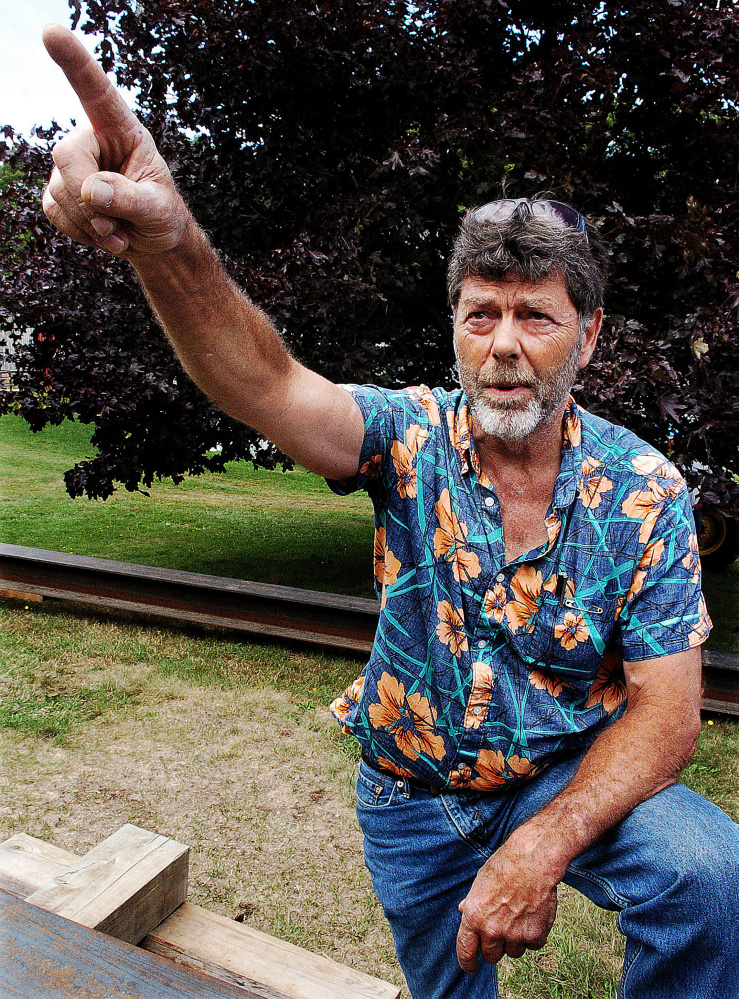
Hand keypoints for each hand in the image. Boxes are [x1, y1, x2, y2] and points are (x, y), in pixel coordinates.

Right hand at [41, 24, 189, 257]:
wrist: (153, 241)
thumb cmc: (163, 216)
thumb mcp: (159, 210)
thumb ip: (131, 199)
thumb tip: (90, 190)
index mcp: (122, 131)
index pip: (96, 92)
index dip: (75, 63)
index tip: (51, 31)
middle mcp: (93, 141)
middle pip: (67, 157)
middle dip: (88, 200)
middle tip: (116, 227)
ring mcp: (72, 167)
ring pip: (60, 191)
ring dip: (91, 224)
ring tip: (119, 231)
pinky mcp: (59, 193)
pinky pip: (55, 212)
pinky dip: (80, 232)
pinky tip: (103, 233)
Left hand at [456, 828, 562, 970]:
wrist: (532, 862)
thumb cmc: (504, 868)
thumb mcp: (480, 883)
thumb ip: (472, 903)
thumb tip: (463, 912)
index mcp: (474, 917)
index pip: (466, 951)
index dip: (467, 963)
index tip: (471, 967)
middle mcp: (492, 930)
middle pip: (491, 957)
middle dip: (495, 947)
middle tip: (502, 928)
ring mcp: (514, 935)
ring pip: (513, 952)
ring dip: (515, 940)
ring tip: (519, 914)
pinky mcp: (534, 936)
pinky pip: (532, 945)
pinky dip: (533, 934)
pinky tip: (533, 914)